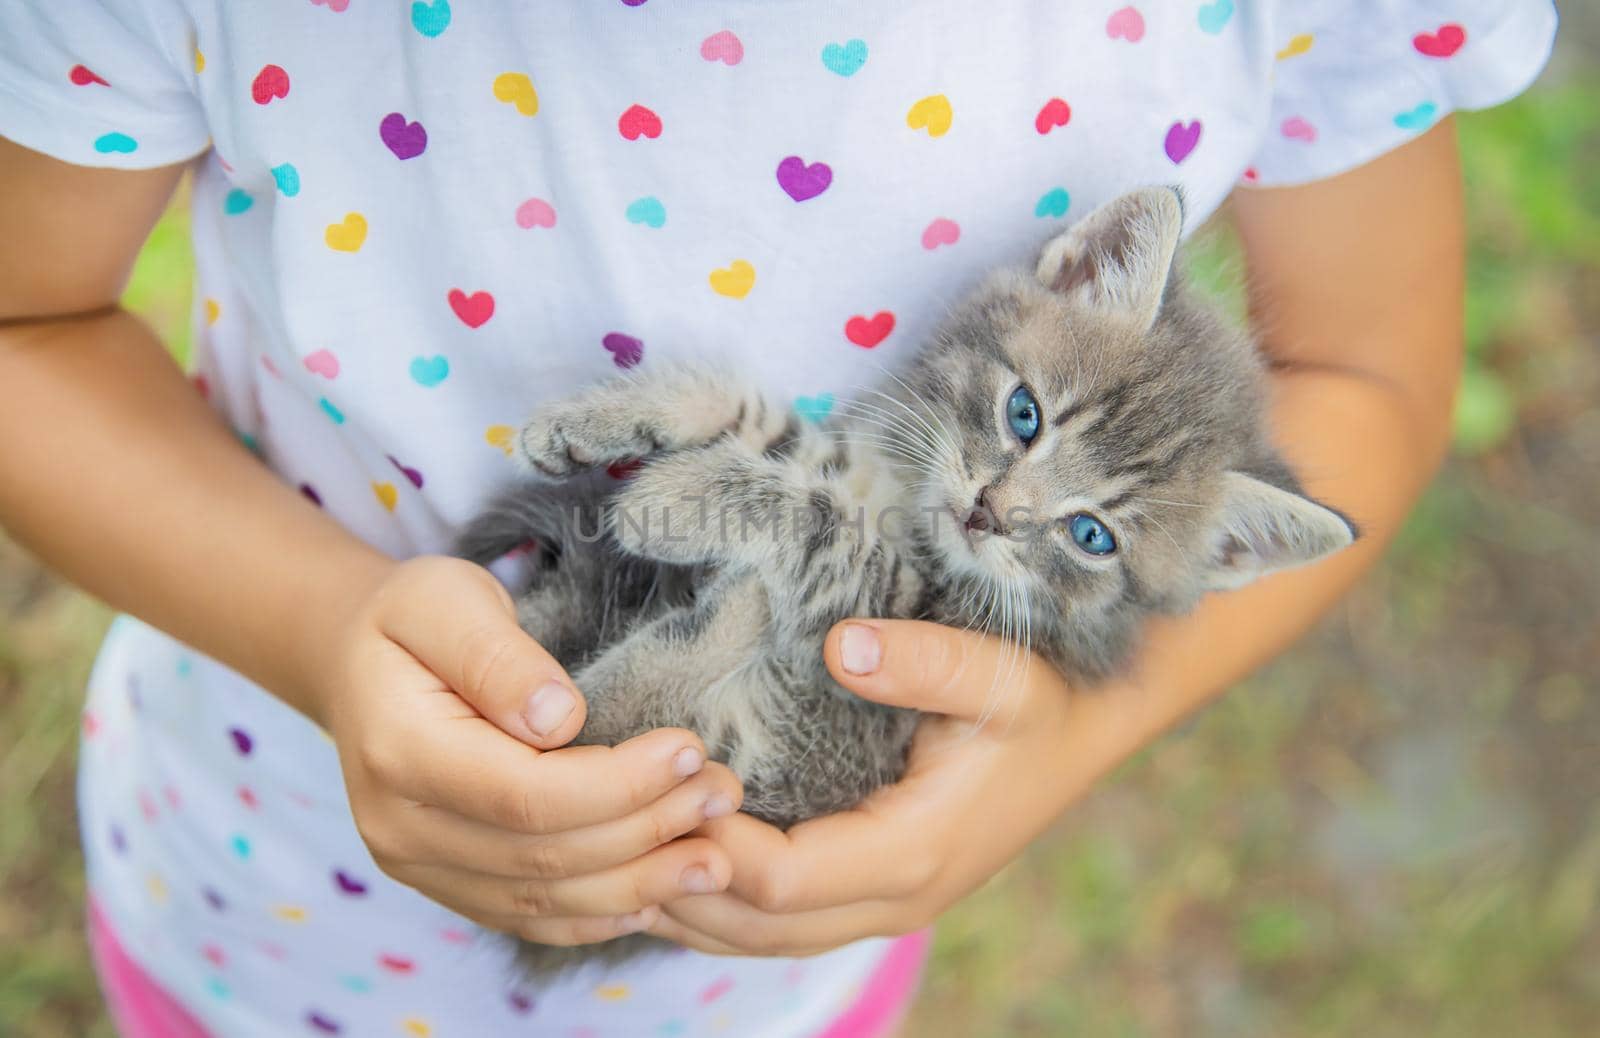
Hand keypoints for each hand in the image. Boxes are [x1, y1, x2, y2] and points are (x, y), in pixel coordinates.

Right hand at [318, 556, 743, 946]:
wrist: (355, 664)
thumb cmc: (412, 619)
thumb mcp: (444, 599)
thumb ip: (497, 655)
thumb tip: (562, 717)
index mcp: (400, 753)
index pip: (526, 794)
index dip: (618, 783)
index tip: (688, 750)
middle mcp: (400, 827)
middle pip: (545, 853)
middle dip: (647, 829)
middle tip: (724, 795)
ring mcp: (419, 866)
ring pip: (543, 898)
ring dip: (639, 882)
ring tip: (715, 856)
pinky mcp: (446, 883)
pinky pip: (529, 916)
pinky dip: (598, 913)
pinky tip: (658, 895)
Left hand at [647, 618, 1142, 956]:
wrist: (1091, 726)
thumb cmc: (1042, 698)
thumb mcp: (997, 671)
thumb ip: (925, 662)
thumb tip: (841, 647)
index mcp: (911, 854)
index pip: (779, 880)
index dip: (707, 844)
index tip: (656, 788)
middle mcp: (894, 898)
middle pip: (756, 927)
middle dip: (679, 888)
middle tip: (606, 834)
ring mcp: (886, 903)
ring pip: (765, 938)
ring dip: (692, 907)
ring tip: (616, 859)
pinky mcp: (878, 888)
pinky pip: (784, 921)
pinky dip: (723, 906)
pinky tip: (675, 866)